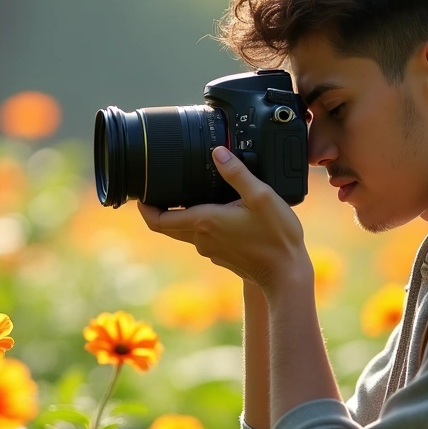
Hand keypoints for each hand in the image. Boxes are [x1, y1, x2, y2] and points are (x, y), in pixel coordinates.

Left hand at [138, 146, 312, 294]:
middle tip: (160, 188)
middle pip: (167, 226)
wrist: (286, 275)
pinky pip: (202, 238)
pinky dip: (200, 224)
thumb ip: (237, 173)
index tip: (141, 194)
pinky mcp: (221, 256)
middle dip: (160, 208)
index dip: (144, 208)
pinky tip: (217, 210)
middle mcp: (201, 239)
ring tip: (190, 193)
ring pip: (185, 231)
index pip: (158, 220)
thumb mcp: (261, 197)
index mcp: (204, 222)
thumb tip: (218, 153)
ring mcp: (210, 250)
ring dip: (182, 215)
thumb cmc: (276, 237)